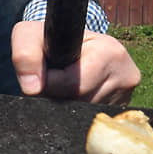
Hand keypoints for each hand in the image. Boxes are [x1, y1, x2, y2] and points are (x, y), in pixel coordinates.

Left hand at [10, 21, 140, 104]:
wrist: (69, 41)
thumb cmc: (49, 38)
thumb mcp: (29, 35)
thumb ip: (25, 55)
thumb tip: (32, 88)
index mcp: (110, 51)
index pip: (74, 84)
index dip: (49, 83)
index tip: (42, 73)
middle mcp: (127, 74)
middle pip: (81, 102)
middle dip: (57, 95)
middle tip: (51, 78)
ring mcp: (127, 94)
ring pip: (86, 114)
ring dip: (66, 104)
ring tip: (62, 83)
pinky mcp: (122, 107)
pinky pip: (92, 118)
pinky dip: (77, 110)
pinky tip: (74, 92)